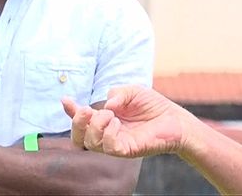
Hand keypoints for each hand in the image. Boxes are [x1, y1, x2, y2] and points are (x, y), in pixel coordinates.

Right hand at [61, 85, 188, 158]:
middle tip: (86, 111)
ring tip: (110, 115)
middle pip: (78, 137)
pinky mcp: (126, 150)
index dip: (71, 111)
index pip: (83, 120)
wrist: (175, 119)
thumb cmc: (154, 106)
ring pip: (90, 143)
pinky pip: (108, 147)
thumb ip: (118, 93)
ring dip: (95, 126)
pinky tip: (117, 123)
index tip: (66, 100)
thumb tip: (106, 105)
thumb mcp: (133, 91)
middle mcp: (107, 133)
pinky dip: (107, 134)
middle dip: (76, 123)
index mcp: (106, 119)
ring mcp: (115, 143)